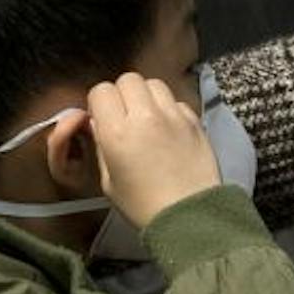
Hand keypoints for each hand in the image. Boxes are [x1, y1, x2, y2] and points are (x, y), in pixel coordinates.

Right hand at [89, 73, 220, 229]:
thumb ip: (101, 145)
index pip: (101, 91)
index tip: (102, 118)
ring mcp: (173, 115)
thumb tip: (98, 122)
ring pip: (154, 83)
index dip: (98, 102)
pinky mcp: (195, 119)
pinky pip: (176, 100)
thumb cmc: (142, 205)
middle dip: (121, 93)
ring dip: (146, 95)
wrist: (189, 214)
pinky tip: (168, 128)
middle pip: (128, 79)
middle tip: (123, 115)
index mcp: (117, 132)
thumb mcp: (109, 180)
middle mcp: (145, 116)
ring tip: (146, 117)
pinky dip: (168, 108)